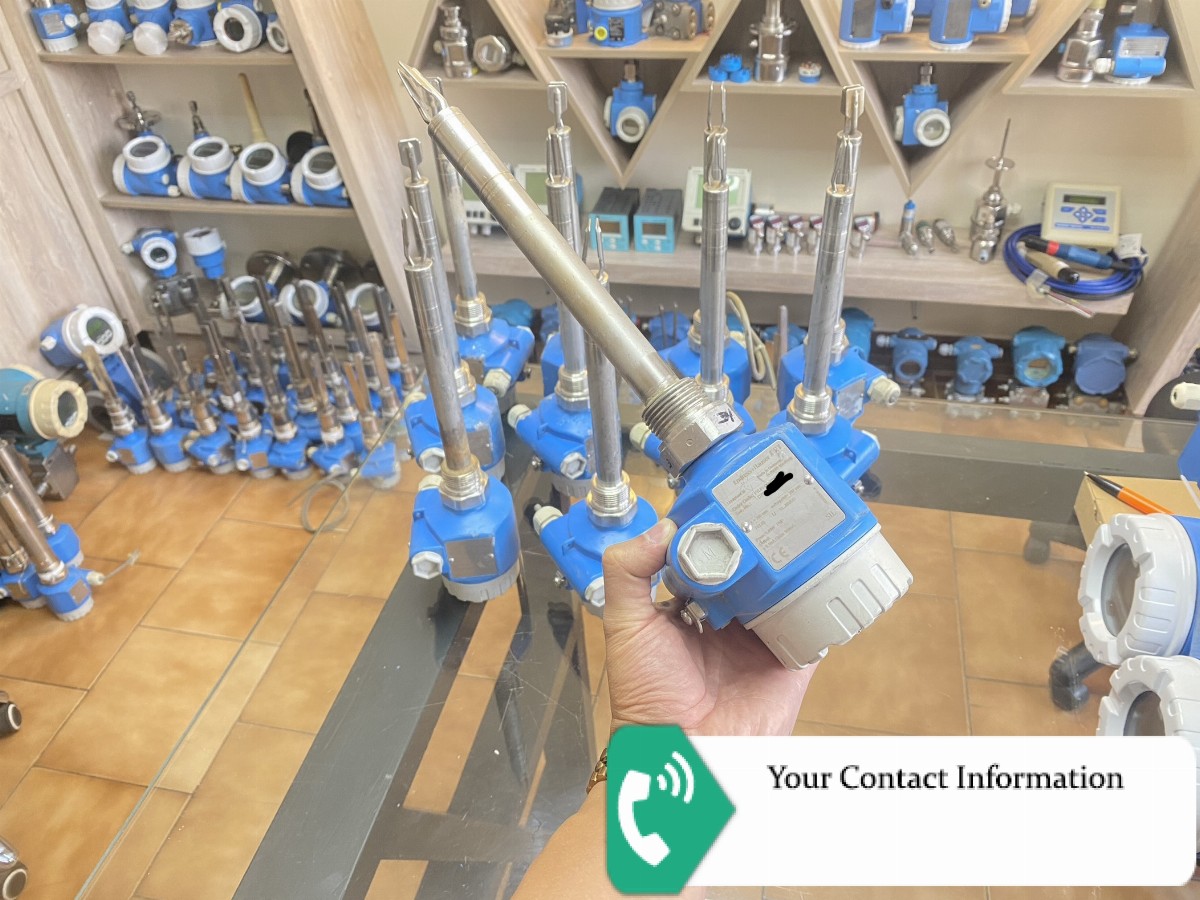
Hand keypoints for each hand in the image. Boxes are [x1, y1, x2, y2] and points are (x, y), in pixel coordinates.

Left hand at [602, 519, 815, 737]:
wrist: (684, 747)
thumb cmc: (647, 696)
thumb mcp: (625, 624)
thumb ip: (629, 572)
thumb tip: (661, 528)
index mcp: (686, 608)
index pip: (703, 557)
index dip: (711, 533)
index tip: (720, 504)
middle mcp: (725, 619)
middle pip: (746, 568)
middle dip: (753, 543)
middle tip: (762, 512)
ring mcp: (759, 637)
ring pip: (779, 588)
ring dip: (785, 563)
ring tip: (789, 533)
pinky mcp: (789, 657)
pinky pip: (809, 622)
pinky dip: (815, 598)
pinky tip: (815, 572)